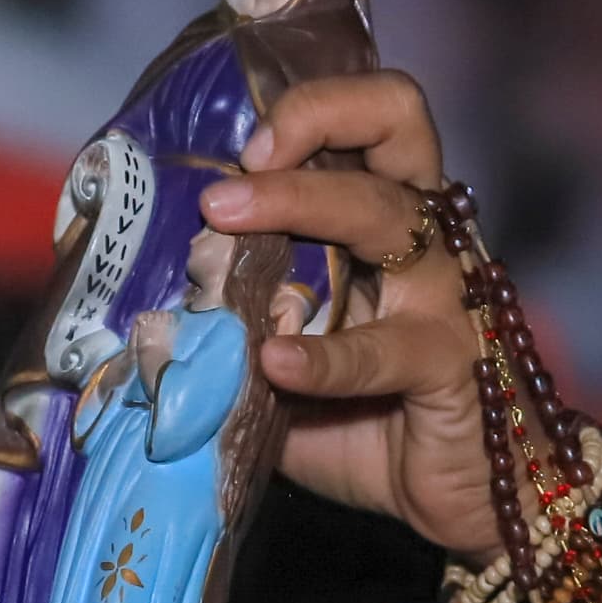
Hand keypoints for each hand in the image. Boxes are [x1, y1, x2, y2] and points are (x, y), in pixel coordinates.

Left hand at [194, 73, 499, 559]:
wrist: (462, 498)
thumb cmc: (372, 419)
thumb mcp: (284, 363)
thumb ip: (232, 329)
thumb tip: (139, 321)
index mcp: (389, 217)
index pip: (374, 115)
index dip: (313, 104)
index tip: (242, 138)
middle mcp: (424, 234)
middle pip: (396, 123)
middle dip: (309, 121)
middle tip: (235, 161)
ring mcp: (444, 294)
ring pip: (388, 215)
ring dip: (303, 204)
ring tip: (226, 220)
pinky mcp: (450, 363)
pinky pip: (386, 350)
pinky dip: (326, 356)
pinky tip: (275, 361)